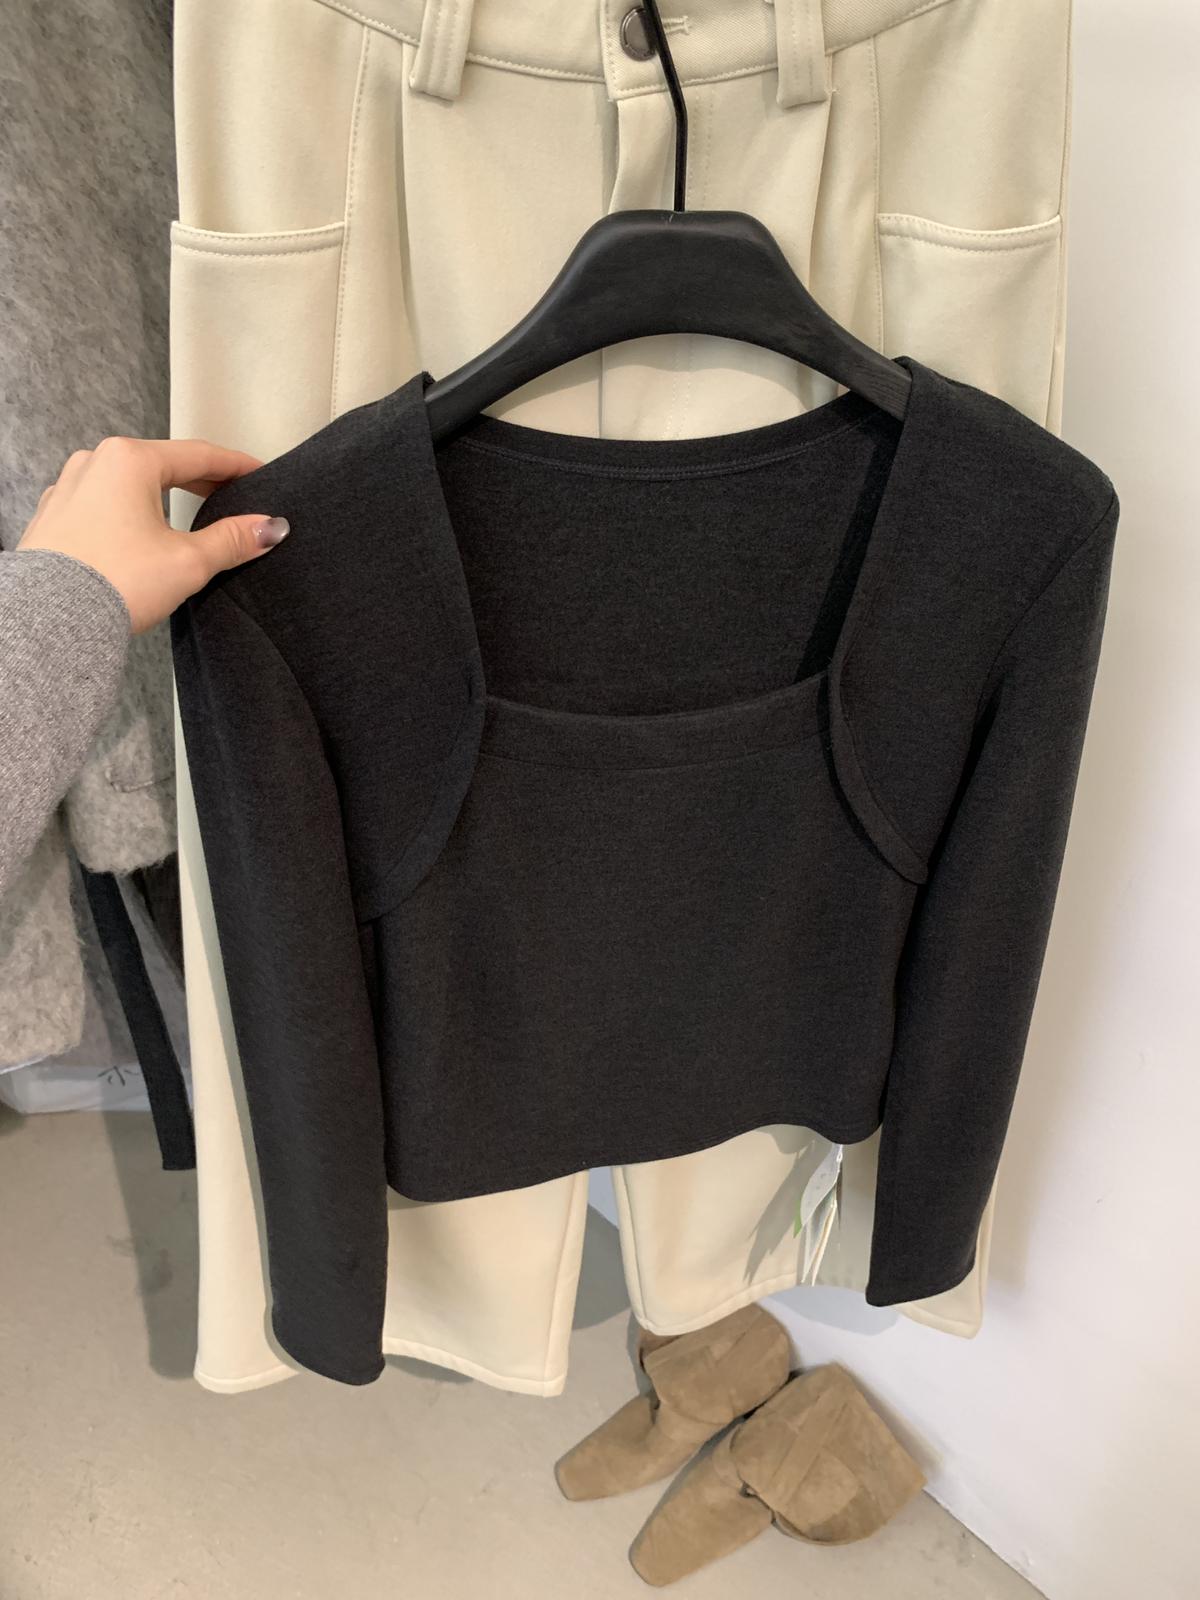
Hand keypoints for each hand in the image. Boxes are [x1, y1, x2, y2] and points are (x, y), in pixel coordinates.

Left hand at [18, 437, 287, 633]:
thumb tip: (268, 528)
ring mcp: (68, 490)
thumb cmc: (113, 583)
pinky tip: (141, 539)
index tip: (258, 473)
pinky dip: (129, 515)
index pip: (199, 454)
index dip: (236, 465)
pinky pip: (103, 507)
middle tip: (231, 496)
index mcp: (129, 460)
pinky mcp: (54, 520)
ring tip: (186, 520)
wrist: (52, 622)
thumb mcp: (189, 561)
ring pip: (129, 485)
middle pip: (163, 465)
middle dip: (199, 482)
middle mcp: (93, 465)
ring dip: (161, 498)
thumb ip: (232, 540)